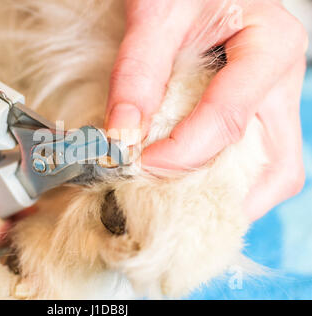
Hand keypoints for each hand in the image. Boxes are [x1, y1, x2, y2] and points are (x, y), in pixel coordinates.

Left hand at [105, 0, 307, 220]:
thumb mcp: (157, 15)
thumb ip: (137, 73)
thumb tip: (121, 137)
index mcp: (270, 47)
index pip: (227, 121)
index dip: (179, 154)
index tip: (136, 163)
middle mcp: (283, 80)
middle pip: (275, 166)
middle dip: (223, 196)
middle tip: (172, 207)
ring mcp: (273, 100)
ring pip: (270, 171)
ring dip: (227, 195)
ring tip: (179, 201)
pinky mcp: (256, 110)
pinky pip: (252, 161)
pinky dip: (222, 180)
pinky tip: (186, 181)